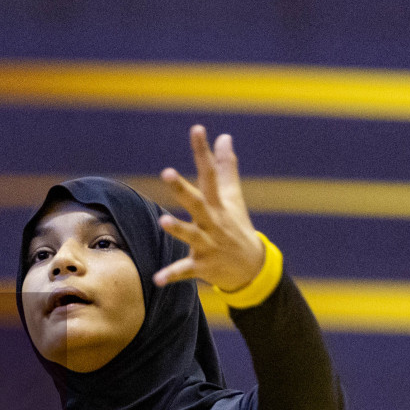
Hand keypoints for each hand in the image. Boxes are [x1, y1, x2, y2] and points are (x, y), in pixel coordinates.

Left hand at [155, 124, 265, 290]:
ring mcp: (208, 244)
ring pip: (191, 235)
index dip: (203, 151)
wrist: (252, 267)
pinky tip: (157, 279)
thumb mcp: (232, 198)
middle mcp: (213, 222)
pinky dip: (171, 275)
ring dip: (178, 229)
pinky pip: (185, 270)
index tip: (197, 129)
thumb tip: (224, 137)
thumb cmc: (236, 227)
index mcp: (217, 204)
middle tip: (167, 172)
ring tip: (163, 221)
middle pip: (197, 202)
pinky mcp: (203, 266)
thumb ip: (225, 168)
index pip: (209, 173)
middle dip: (182, 188)